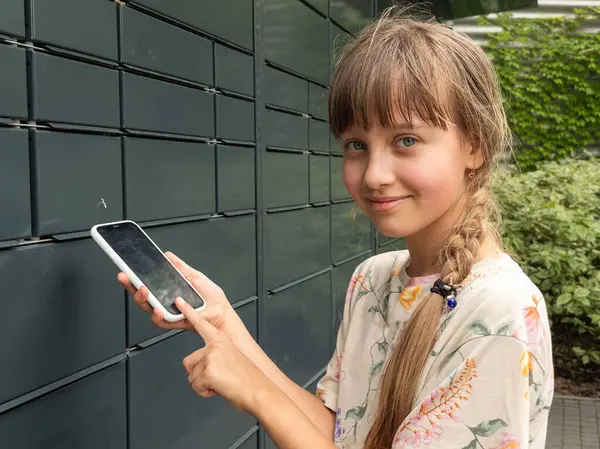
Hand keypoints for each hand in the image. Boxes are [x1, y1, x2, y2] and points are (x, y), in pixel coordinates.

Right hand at [117, 252, 247, 341]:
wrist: (222, 313)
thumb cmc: (212, 299)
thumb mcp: (195, 276)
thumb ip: (181, 267)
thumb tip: (168, 255)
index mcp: (169, 291)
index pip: (147, 285)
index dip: (134, 279)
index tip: (126, 271)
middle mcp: (166, 302)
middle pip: (142, 297)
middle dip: (131, 287)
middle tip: (128, 278)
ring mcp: (169, 313)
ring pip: (148, 308)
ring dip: (142, 299)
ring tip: (143, 290)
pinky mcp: (175, 322)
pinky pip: (161, 322)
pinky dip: (157, 316)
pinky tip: (158, 309)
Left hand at [177, 298, 273, 413]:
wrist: (258, 391)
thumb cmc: (248, 379)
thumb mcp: (230, 359)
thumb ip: (215, 356)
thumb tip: (205, 366)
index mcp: (221, 339)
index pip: (201, 323)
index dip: (188, 312)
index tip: (179, 301)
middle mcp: (214, 345)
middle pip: (188, 362)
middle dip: (198, 375)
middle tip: (218, 377)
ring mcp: (211, 356)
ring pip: (192, 376)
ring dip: (203, 384)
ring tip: (221, 382)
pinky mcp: (208, 371)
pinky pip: (196, 386)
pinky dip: (205, 392)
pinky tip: (220, 388)